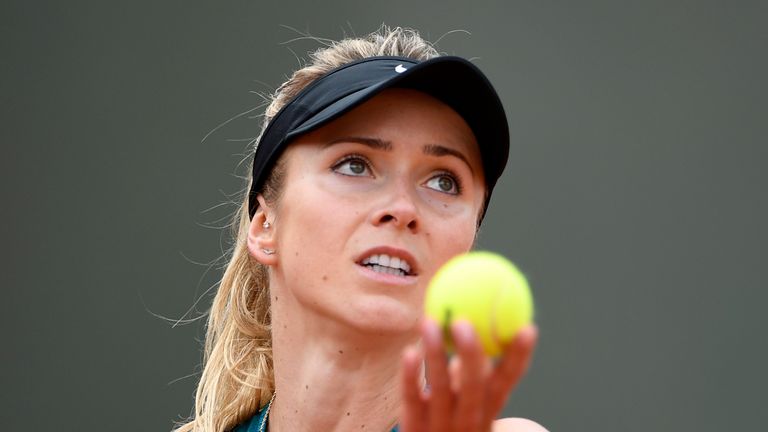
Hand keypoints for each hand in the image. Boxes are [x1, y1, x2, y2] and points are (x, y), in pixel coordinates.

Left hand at [399, 319, 537, 431]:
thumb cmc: (451, 419)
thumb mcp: (468, 399)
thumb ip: (473, 369)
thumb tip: (479, 320)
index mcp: (487, 409)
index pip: (507, 381)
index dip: (518, 356)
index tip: (528, 327)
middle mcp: (469, 420)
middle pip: (474, 386)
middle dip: (472, 353)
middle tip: (463, 321)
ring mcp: (441, 426)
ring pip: (440, 388)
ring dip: (435, 353)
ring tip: (429, 321)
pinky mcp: (415, 428)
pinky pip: (412, 399)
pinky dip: (411, 375)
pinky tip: (410, 352)